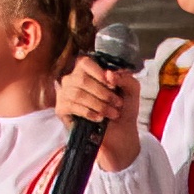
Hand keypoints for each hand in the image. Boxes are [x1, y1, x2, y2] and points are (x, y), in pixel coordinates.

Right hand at [48, 54, 143, 173]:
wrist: (120, 131)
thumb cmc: (123, 107)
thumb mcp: (131, 90)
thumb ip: (125, 78)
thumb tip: (109, 74)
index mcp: (87, 71)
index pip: (85, 62)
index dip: (99, 73)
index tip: (113, 86)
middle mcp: (72, 80)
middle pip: (82, 80)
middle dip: (103, 93)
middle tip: (118, 104)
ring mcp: (64, 94)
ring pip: (77, 94)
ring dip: (99, 105)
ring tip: (112, 114)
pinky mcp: (61, 109)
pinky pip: (71, 107)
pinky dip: (89, 113)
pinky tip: (99, 118)